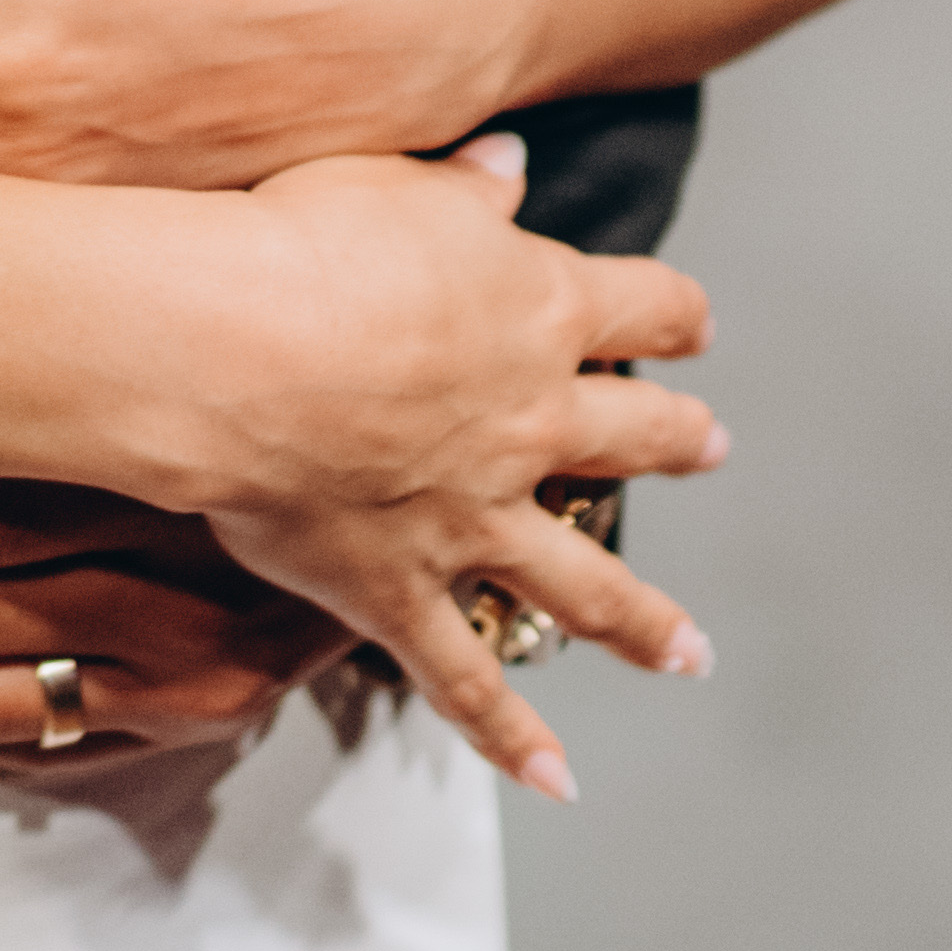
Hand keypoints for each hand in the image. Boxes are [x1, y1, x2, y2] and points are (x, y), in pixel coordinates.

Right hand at [191, 148, 722, 797]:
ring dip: (645, 621)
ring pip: (584, 583)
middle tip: (712, 445)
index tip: (693, 324)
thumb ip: (462, 192)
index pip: (642, 306)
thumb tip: (508, 170)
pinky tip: (558, 780)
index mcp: (538, 311)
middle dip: (679, 439)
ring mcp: (475, 519)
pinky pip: (468, 680)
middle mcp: (528, 422)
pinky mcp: (404, 591)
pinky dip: (513, 738)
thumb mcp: (395, 185)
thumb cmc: (308, 244)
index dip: (672, 313)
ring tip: (691, 652)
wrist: (239, 351)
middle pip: (633, 433)